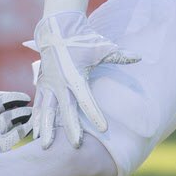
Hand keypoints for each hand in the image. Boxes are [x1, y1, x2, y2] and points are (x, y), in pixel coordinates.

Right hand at [0, 91, 31, 175]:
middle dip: (15, 98)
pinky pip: (16, 132)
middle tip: (26, 99)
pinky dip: (24, 127)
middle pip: (1, 104)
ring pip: (10, 116)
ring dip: (23, 112)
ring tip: (31, 111)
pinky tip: (30, 125)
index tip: (12, 95)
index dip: (3, 95)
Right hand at [26, 11, 138, 148]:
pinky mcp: (41, 83)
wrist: (58, 29)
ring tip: (46, 146)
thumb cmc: (82, 40)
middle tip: (77, 145)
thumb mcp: (102, 47)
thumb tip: (139, 57)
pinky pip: (38, 104)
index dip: (95, 114)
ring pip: (46, 110)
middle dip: (71, 128)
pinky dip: (37, 119)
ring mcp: (48, 84)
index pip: (87, 100)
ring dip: (46, 128)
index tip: (104, 129)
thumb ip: (119, 56)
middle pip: (66, 110)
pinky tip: (36, 133)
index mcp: (75, 76)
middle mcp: (60, 82)